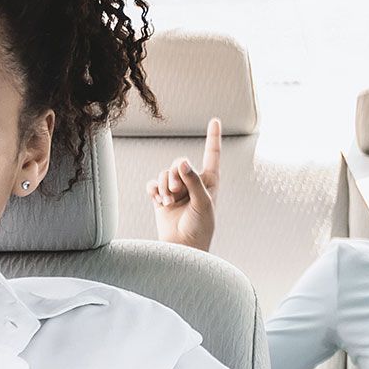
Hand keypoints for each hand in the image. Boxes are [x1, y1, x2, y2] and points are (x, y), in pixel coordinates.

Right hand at [148, 118, 220, 251]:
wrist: (183, 247)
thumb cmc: (200, 227)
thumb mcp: (203, 204)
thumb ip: (194, 182)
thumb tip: (183, 162)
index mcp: (209, 181)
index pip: (211, 155)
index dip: (212, 137)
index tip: (215, 120)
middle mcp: (192, 182)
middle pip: (179, 163)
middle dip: (175, 176)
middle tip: (177, 192)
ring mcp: (176, 190)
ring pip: (165, 173)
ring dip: (164, 186)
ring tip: (168, 202)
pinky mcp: (161, 198)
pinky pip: (153, 184)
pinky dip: (154, 190)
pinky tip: (158, 200)